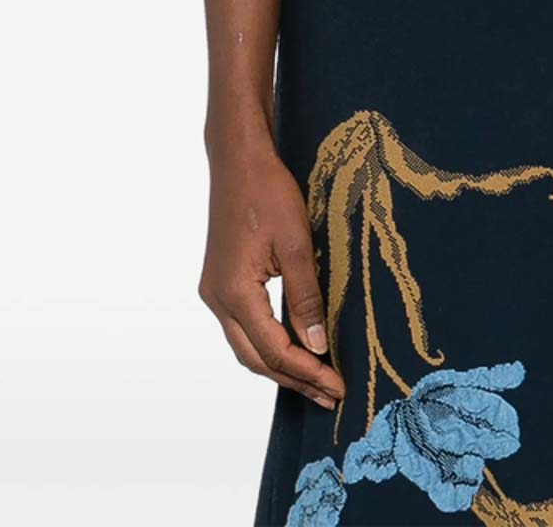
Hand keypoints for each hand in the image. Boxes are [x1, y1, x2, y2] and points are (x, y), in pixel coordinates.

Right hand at [198, 141, 345, 409]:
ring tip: (316, 379)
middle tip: (330, 394)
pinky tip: (293, 345)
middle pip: (255, 358)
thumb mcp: (296, 244)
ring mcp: (214, 291)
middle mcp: (216, 299)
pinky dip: (268, 343)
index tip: (338, 386)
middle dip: (293, 379)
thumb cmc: (268, 193)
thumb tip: (317, 346)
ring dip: (279, 365)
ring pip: (246, 346)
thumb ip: (306, 297)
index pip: (273, 351)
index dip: (307, 372)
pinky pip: (243, 326)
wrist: (238, 159)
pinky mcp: (220, 281)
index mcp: (233, 292)